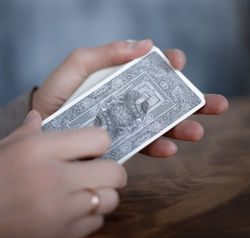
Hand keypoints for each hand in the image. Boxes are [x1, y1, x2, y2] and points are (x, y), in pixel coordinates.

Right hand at [0, 110, 126, 237]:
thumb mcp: (5, 149)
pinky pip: (96, 223)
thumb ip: (28, 132)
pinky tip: (74, 211)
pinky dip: (90, 216)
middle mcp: (55, 180)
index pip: (99, 139)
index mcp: (40, 151)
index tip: (95, 147)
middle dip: (112, 170)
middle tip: (101, 170)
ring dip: (103, 194)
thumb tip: (38, 116)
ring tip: (88, 190)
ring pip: (110, 200)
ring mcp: (60, 213)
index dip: (100, 141)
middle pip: (114, 172)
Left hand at [32, 40, 228, 157]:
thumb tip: (144, 45)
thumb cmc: (56, 94)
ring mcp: (128, 122)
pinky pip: (144, 144)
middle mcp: (130, 100)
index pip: (153, 69)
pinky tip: (169, 148)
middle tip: (214, 104)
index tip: (179, 64)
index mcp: (122, 78)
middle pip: (166, 98)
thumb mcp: (78, 65)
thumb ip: (106, 53)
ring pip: (162, 123)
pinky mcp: (122, 142)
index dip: (169, 65)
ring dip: (182, 127)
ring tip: (196, 131)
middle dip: (192, 101)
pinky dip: (158, 146)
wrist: (42, 128)